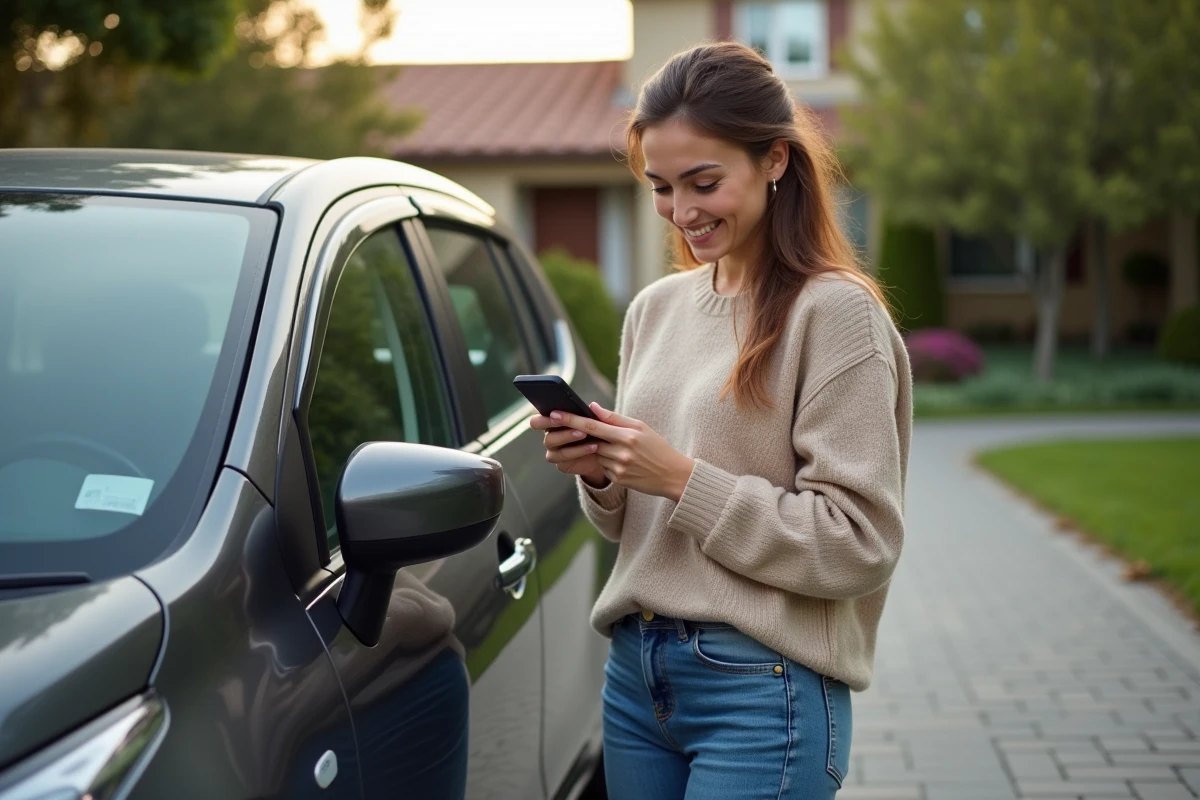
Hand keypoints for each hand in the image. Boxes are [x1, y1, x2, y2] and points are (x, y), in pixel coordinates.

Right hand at [530, 414, 608, 487]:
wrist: (607, 457)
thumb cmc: (601, 435)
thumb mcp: (604, 423)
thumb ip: (600, 414)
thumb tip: (592, 405)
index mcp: (554, 423)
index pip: (537, 421)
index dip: (544, 419)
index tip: (557, 414)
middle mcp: (551, 437)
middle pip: (546, 435)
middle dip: (558, 429)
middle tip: (574, 425)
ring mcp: (555, 452)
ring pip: (554, 446)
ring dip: (568, 438)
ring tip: (585, 434)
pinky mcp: (562, 464)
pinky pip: (564, 459)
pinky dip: (578, 451)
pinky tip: (592, 447)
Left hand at [548, 403, 695, 501]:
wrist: (673, 475)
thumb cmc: (657, 447)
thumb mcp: (641, 427)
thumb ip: (615, 418)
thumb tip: (592, 408)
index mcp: (627, 435)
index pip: (592, 426)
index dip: (571, 420)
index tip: (554, 414)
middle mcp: (621, 452)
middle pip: (591, 441)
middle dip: (583, 435)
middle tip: (577, 428)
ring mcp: (619, 468)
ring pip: (597, 454)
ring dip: (600, 449)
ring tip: (620, 448)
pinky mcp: (619, 479)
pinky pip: (604, 467)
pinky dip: (608, 461)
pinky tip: (624, 461)